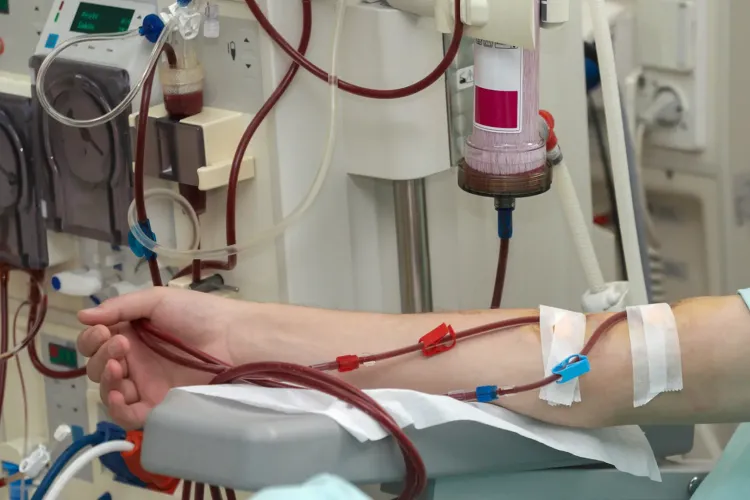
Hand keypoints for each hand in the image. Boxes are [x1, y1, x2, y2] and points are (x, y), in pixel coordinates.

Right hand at [77, 287, 248, 428]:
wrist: (232, 337)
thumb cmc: (198, 313)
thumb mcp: (157, 300)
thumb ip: (120, 307)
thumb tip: (82, 315)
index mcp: (132, 335)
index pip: (96, 344)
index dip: (91, 340)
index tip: (102, 331)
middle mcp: (136, 362)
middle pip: (99, 368)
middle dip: (100, 356)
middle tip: (121, 344)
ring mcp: (147, 385)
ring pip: (109, 393)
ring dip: (105, 380)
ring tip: (119, 366)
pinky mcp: (159, 405)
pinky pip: (129, 416)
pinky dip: (117, 409)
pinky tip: (120, 394)